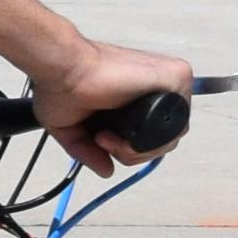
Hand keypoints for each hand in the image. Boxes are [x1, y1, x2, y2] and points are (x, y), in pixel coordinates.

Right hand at [29, 34, 193, 173]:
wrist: (62, 67)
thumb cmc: (60, 85)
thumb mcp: (71, 128)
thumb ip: (90, 150)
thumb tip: (106, 171)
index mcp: (138, 94)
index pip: (154, 132)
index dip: (131, 147)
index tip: (101, 141)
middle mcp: (157, 87)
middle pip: (166, 137)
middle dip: (134, 151)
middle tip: (103, 141)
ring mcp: (170, 81)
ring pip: (174, 133)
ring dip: (137, 148)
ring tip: (107, 137)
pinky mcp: (177, 76)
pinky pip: (178, 121)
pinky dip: (150, 136)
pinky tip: (123, 131)